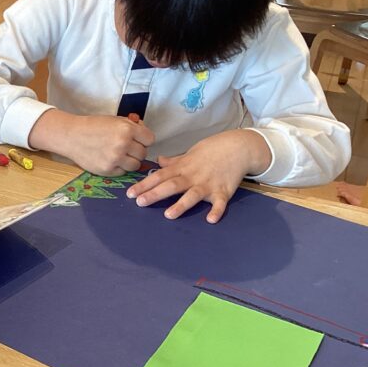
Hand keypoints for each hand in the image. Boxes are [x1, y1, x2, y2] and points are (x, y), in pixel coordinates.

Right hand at [28, 109, 154, 175]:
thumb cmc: (94, 126)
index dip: (144, 139)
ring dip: (130, 161)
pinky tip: (111, 160)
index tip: (137, 139)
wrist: (72, 136)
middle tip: (126, 147)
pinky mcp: (108, 170)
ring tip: (119, 155)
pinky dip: (119, 167)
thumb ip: (132, 127)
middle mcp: (123, 144)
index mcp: (127, 129)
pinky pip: (123, 172)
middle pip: (143, 153)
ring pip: (135, 165)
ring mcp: (115, 159)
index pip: (150, 139)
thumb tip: (145, 135)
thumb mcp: (115, 120)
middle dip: (136, 150)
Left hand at [125, 129, 271, 223]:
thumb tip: (158, 161)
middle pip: (171, 186)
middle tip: (140, 203)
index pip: (159, 177)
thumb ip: (174, 161)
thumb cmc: (211, 151)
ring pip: (192, 195)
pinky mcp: (223, 191)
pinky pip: (220, 203)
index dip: (144, 185)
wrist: (237, 147)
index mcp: (182, 168)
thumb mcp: (190, 153)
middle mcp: (192, 176)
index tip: (130, 194)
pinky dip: (216, 211)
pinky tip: (210, 219)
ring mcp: (208, 184)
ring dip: (181, 205)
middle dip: (155, 194)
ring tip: (169, 215)